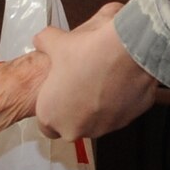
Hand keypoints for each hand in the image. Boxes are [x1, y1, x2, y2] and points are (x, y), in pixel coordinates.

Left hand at [33, 2, 156, 139]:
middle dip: (74, 108)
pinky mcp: (124, 124)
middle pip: (70, 125)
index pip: (46, 124)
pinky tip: (117, 82)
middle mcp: (73, 129)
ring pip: (94, 122)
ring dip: (95, 107)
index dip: (53, 107)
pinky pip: (116, 115)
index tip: (60, 92)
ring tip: (101, 79)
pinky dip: (115, 103)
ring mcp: (100, 129)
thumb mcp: (57, 42)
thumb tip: (41, 41)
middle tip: (80, 84)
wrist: (127, 54)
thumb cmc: (86, 53)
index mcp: (50, 115)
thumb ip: (44, 43)